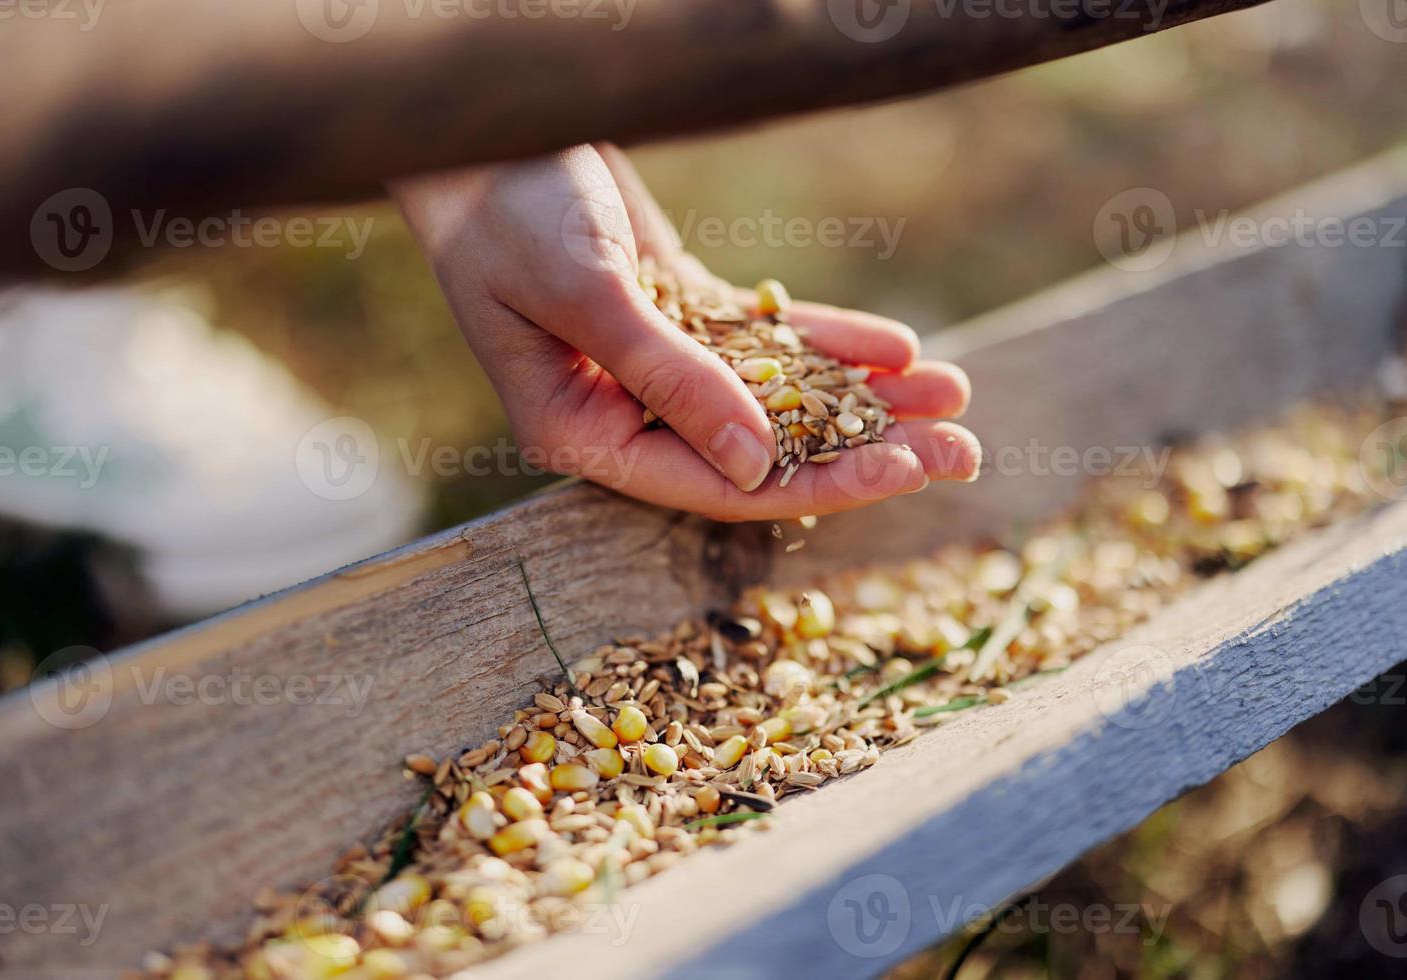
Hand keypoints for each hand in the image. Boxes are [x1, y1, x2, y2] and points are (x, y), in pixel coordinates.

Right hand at [391, 144, 978, 520]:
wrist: (487, 123)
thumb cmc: (507, 209)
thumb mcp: (589, 292)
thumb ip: (670, 381)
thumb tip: (756, 470)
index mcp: (580, 432)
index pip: (713, 483)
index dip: (816, 481)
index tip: (905, 469)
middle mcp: (622, 411)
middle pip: (761, 450)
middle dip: (865, 450)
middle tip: (963, 450)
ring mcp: (655, 362)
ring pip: (778, 397)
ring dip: (864, 398)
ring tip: (956, 396)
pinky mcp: (679, 310)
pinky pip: (768, 340)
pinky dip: (830, 342)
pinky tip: (899, 348)